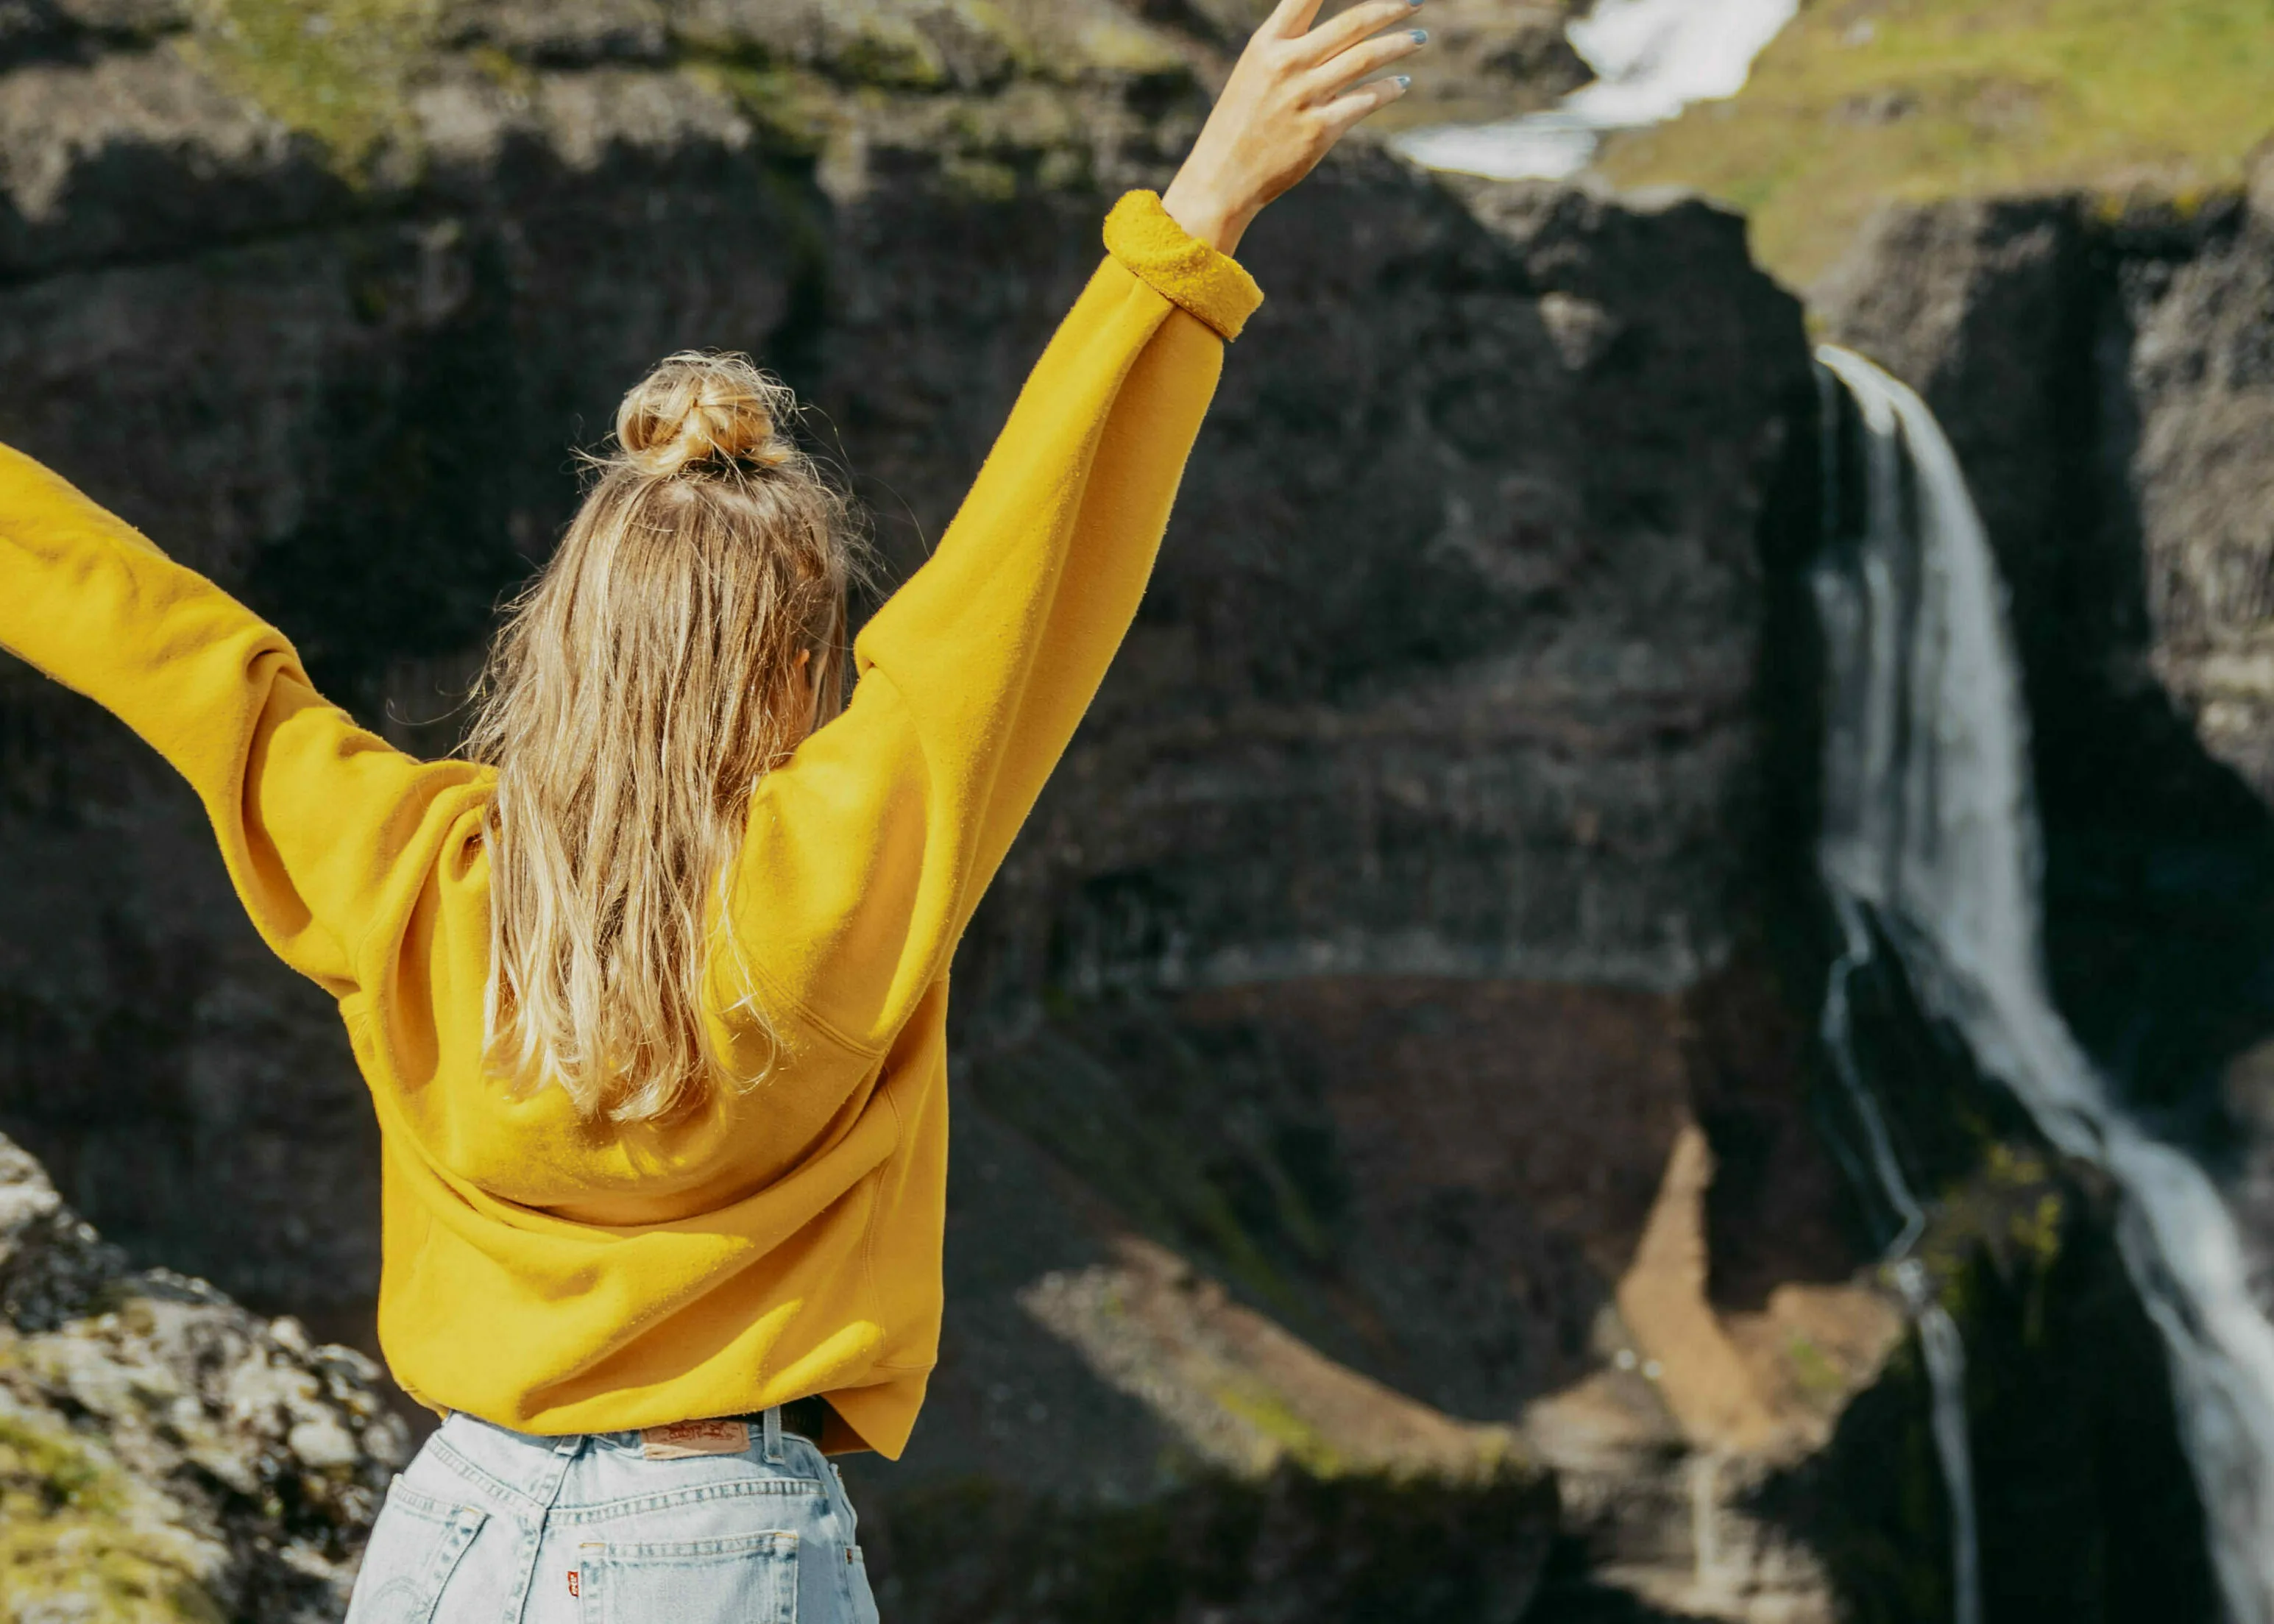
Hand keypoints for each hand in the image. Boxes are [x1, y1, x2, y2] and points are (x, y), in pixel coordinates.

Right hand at [1161, 0, 1428, 254]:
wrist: (1223, 176)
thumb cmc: (1241, 121)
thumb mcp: (1255, 70)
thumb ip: (1291, 45)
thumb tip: (1341, 30)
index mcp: (1267, 44)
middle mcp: (1286, 64)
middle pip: (1352, 23)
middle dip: (1391, 7)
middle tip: (1417, 1)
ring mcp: (1304, 98)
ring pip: (1365, 58)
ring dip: (1399, 44)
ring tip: (1419, 38)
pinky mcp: (1319, 131)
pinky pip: (1365, 100)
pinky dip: (1389, 88)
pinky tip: (1401, 83)